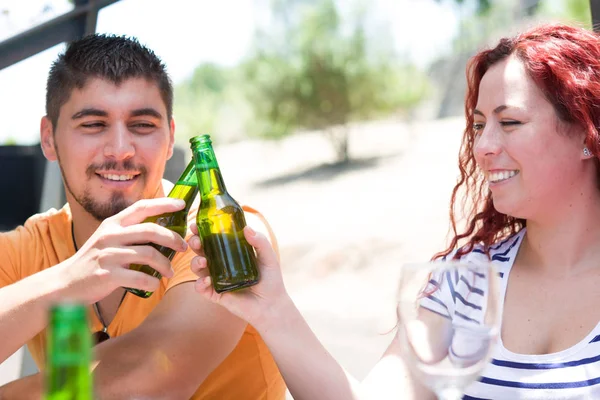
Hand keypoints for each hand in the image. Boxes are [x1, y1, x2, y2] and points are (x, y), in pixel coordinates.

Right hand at [60, 198, 187, 303]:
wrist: (63, 284)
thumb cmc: (93, 261)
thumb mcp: (107, 239)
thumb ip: (129, 233)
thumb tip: (162, 231)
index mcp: (112, 224)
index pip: (141, 207)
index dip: (163, 204)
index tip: (182, 205)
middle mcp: (110, 236)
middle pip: (150, 231)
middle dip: (172, 238)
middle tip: (184, 247)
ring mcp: (108, 255)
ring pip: (148, 255)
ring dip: (165, 264)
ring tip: (170, 272)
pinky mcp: (107, 275)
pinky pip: (140, 278)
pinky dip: (152, 282)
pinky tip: (155, 284)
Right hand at [188, 224, 287, 325]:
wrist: (271, 305)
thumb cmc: (271, 280)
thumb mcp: (268, 258)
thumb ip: (260, 242)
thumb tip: (246, 228)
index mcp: (231, 252)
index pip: (214, 239)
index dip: (203, 231)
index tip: (196, 224)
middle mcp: (221, 264)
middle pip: (201, 251)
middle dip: (195, 243)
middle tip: (196, 241)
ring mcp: (217, 279)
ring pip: (197, 268)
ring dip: (195, 262)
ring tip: (203, 261)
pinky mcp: (215, 294)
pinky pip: (201, 288)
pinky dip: (200, 283)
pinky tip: (207, 280)